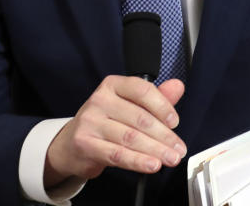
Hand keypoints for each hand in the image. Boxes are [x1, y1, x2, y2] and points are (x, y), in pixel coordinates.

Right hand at [44, 75, 185, 188]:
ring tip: (170, 158)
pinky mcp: (85, 143)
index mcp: (113, 85)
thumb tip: (177, 86)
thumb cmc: (105, 122)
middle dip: (164, 136)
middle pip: (139, 117)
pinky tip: (151, 165)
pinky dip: (138, 161)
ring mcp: (91, 121)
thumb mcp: (129, 106)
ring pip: (130, 137)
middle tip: (178, 148)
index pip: (142, 90)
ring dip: (155, 150)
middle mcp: (100, 100)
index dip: (162, 106)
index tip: (175, 122)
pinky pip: (117, 154)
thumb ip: (155, 97)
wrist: (71, 144)